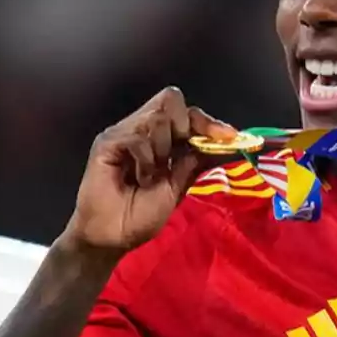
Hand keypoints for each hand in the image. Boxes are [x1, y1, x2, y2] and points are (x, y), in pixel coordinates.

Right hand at [64, 87, 235, 252]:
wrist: (112, 237)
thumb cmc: (141, 214)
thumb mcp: (178, 186)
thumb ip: (196, 161)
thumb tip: (225, 142)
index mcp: (163, 138)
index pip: (188, 111)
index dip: (208, 121)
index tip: (229, 136)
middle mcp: (143, 128)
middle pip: (172, 99)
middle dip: (183, 128)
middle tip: (174, 158)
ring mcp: (124, 132)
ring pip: (157, 117)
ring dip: (161, 151)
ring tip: (150, 176)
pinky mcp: (107, 142)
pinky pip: (137, 137)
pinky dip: (144, 161)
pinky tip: (138, 178)